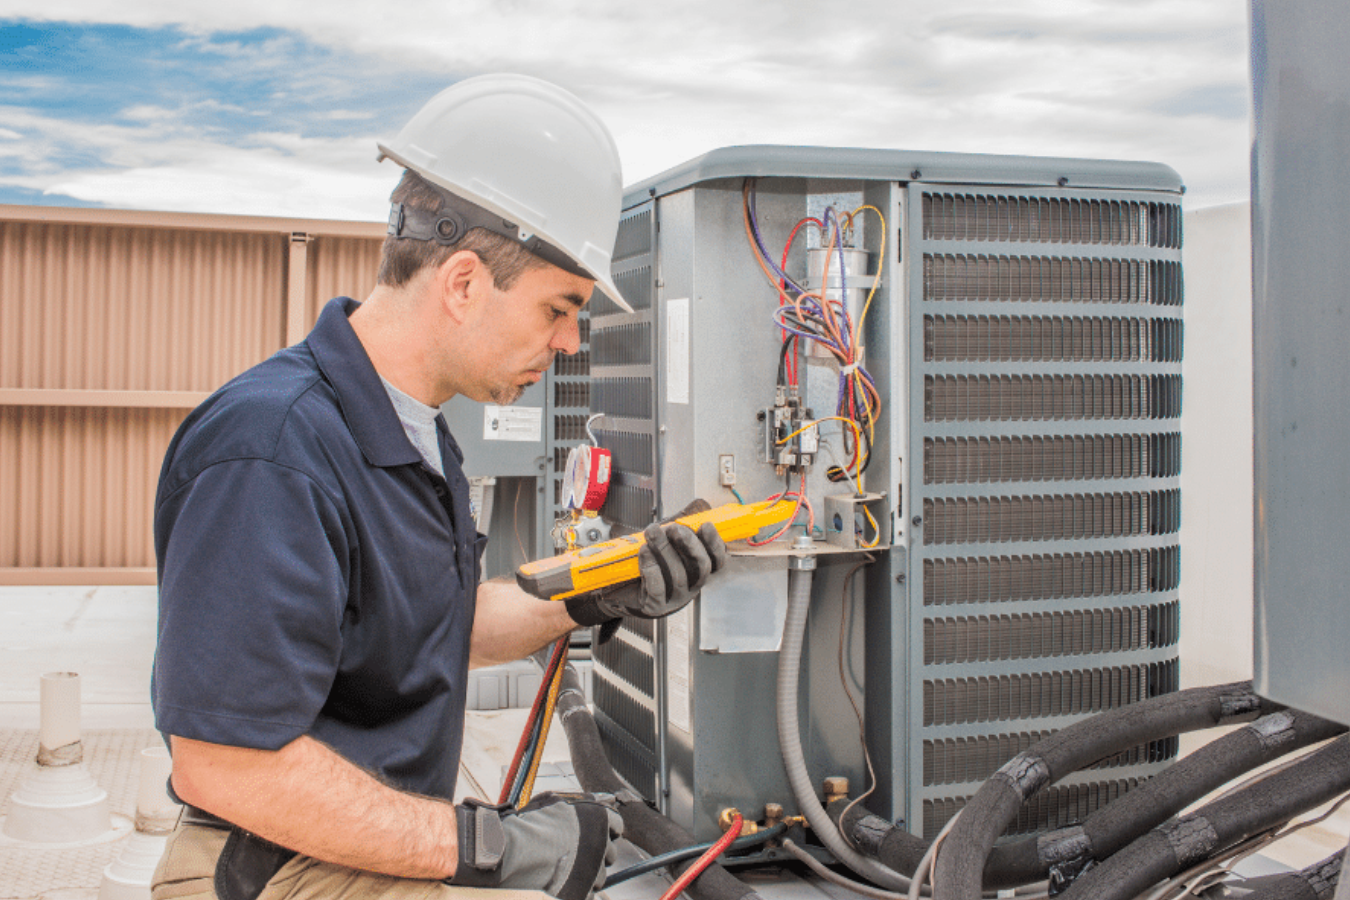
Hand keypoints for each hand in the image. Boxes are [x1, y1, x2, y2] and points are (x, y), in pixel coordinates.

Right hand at [451, 792, 622, 899]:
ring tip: (563, 868)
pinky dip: (578, 890)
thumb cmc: (528, 825)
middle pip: (610, 853)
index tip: (593, 833)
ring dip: (586, 873)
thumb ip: (580, 802)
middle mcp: (602, 845)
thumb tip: (596, 799)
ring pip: (599, 876)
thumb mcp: (555, 802)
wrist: (510, 853)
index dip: (605, 829)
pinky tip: (560, 882)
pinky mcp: (583, 894)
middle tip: (574, 852)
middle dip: (596, 853)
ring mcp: (594, 872)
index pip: (617, 825)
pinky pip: (588, 893)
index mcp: (600, 819)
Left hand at [565, 518, 728, 624]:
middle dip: (689, 544)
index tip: (706, 525)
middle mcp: (691, 586)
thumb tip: (699, 505)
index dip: (715, 543)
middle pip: (701, 567)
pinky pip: (658, 588)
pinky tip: (644, 553)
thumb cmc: (645, 563)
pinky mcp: (656, 606)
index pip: (717, 560)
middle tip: (674, 528)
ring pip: (679, 576)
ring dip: (665, 550)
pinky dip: (651, 567)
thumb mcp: (665, 542)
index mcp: (696, 571)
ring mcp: (675, 599)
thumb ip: (681, 525)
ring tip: (652, 533)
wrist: (617, 588)